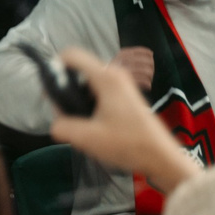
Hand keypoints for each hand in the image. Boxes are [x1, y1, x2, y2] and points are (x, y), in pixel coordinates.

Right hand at [50, 47, 201, 195]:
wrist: (163, 159)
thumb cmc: (127, 144)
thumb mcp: (87, 138)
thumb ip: (62, 126)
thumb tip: (56, 122)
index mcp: (105, 77)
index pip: (70, 55)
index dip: (54, 68)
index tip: (51, 93)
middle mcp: (114, 75)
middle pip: (78, 71)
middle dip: (66, 91)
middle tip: (65, 116)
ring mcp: (123, 86)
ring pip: (87, 84)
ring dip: (78, 102)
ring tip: (80, 126)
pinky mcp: (127, 98)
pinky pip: (99, 93)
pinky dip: (90, 106)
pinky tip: (94, 128)